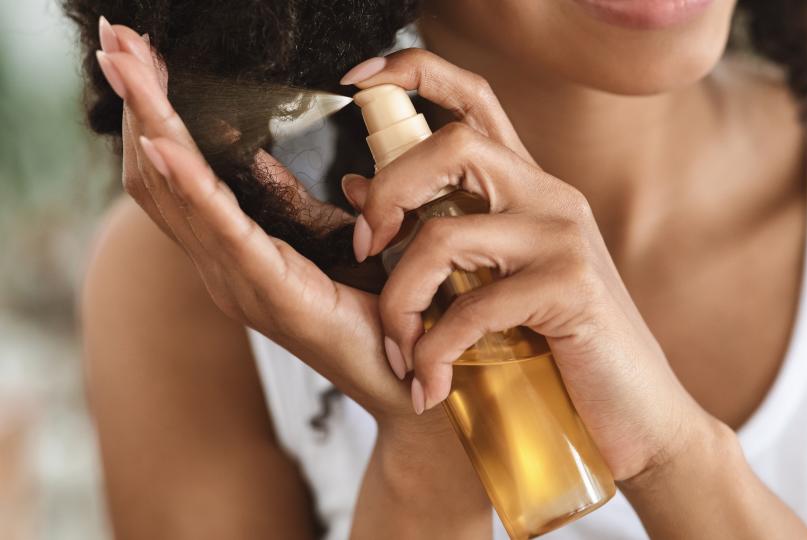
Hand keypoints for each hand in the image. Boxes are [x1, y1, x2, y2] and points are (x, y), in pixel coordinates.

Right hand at [93, 20, 436, 436]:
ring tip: (126, 63)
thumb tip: (309, 169)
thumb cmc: (381, 312)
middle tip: (113, 40)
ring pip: (176, 191)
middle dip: (139, 103)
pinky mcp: (270, 292)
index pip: (178, 173)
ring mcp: (238, 281)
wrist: (411, 378)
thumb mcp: (343, 247)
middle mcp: (222, 265)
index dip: (155, 114)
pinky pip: (222, 230)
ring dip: (150, 122)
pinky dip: (189, 184)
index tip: (140, 56)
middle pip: (161, 173)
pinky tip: (162, 143)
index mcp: (236, 251)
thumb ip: (310, 212)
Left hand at [342, 49, 718, 481]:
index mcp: (528, 188)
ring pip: (445, 233)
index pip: (473, 97)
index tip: (354, 84)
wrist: (638, 414)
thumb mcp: (493, 281)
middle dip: (387, 193)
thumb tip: (358, 186)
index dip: (413, 73)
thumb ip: (438, 231)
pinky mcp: (573, 289)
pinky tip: (432, 383)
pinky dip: (435, 349)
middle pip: (451, 144)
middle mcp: (550, 197)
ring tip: (401, 351)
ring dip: (400, 301)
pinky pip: (474, 306)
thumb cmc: (558, 349)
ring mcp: (565, 239)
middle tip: (366, 250)